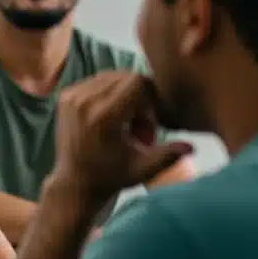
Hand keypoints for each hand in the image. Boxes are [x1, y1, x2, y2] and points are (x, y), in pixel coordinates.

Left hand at [50, 72, 193, 204]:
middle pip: (125, 77)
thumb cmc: (112, 177)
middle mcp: (84, 101)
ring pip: (112, 77)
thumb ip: (167, 155)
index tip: (149, 122)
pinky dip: (109, 94)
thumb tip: (192, 147)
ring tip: (124, 124)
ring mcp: (71, 96)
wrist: (74, 181)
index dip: (150, 98)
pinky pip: (96, 81)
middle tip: (138, 128)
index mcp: (103, 116)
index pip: (136, 81)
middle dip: (139, 98)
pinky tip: (110, 119)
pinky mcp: (64, 95)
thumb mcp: (142, 169)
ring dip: (124, 95)